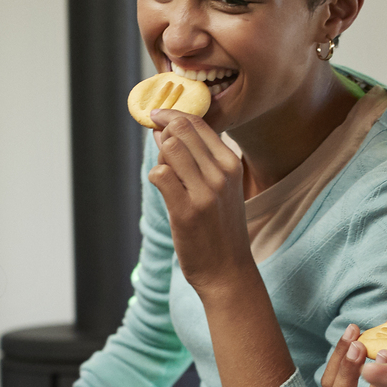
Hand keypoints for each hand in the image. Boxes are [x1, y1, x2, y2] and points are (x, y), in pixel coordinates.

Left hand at [148, 111, 254, 292]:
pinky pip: (160, 174)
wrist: (227, 271)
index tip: (157, 115)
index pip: (198, 123)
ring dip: (159, 157)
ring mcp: (205, 192)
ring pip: (168, 148)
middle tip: (156, 142)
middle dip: (161, 131)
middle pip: (180, 130)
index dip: (172, 114)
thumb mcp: (221, 189)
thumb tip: (163, 130)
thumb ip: (198, 160)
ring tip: (167, 176)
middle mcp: (221, 174)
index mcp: (231, 164)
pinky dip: (155, 176)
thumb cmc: (220, 229)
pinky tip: (164, 190)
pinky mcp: (186, 211)